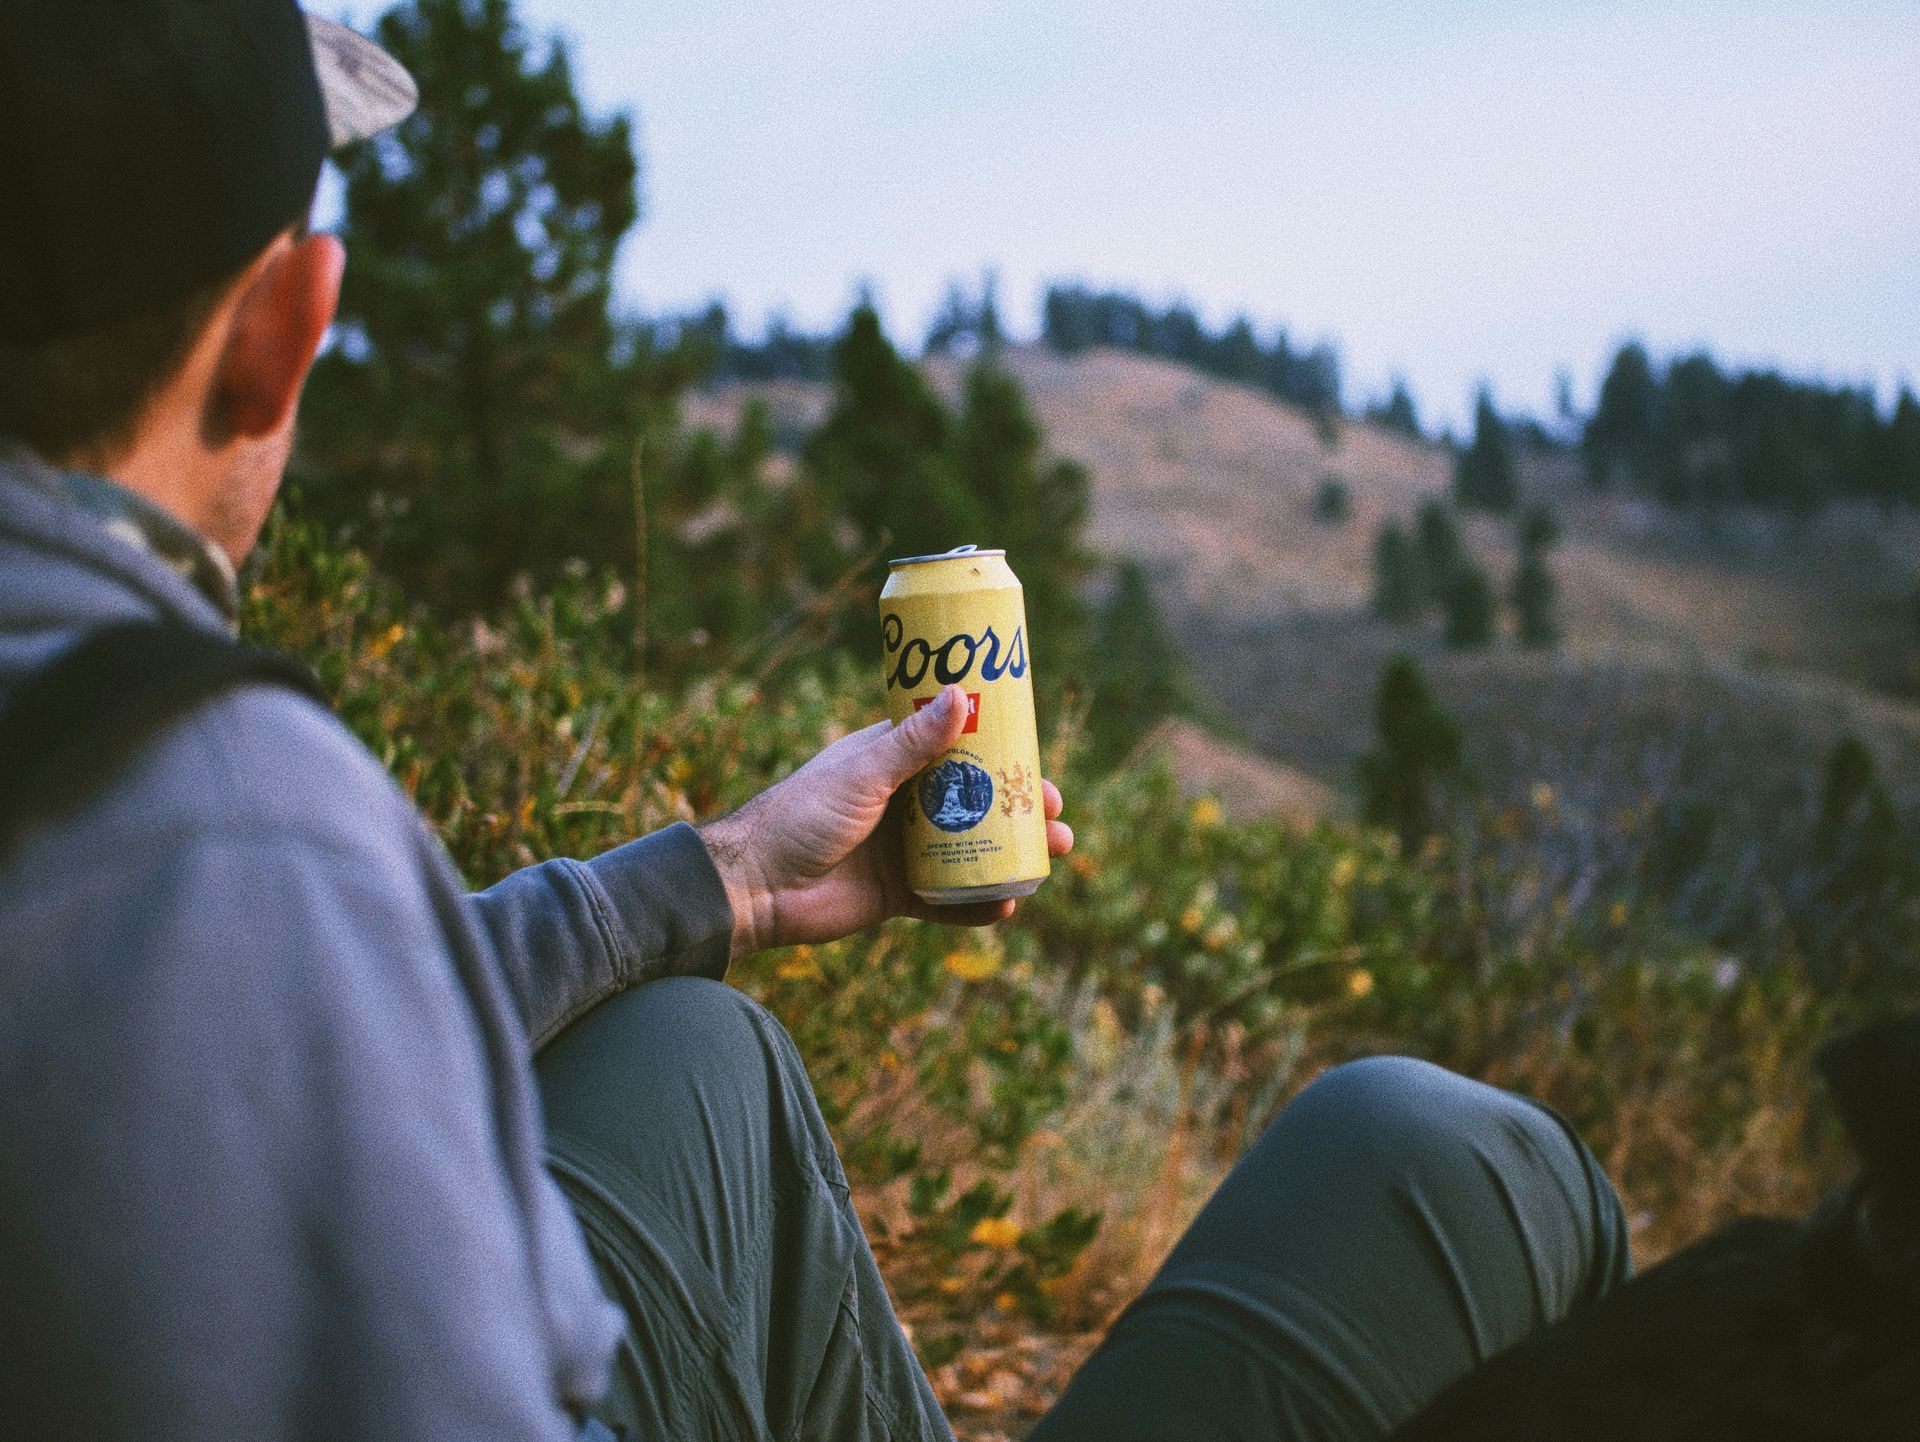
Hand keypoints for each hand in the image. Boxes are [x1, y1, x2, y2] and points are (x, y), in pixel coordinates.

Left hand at [699, 684, 1073, 958]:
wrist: (755, 887)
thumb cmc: (800, 816)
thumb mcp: (862, 774)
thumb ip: (912, 743)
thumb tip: (963, 695)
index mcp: (893, 761)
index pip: (958, 749)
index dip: (1001, 754)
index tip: (1037, 758)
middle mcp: (904, 803)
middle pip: (977, 802)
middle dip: (1020, 809)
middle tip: (1055, 817)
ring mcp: (904, 849)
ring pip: (972, 850)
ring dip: (1014, 854)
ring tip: (1050, 859)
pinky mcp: (899, 894)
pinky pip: (950, 899)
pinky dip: (980, 903)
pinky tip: (1008, 905)